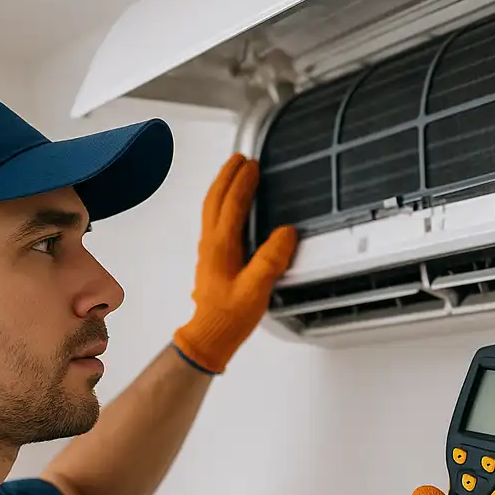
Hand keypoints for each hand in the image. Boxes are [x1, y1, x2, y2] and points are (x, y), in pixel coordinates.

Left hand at [173, 154, 297, 373]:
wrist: (209, 335)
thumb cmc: (230, 316)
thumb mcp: (256, 289)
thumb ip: (271, 259)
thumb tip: (286, 233)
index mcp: (221, 246)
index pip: (232, 205)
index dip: (243, 183)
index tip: (253, 165)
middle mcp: (211, 243)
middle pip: (215, 199)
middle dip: (227, 175)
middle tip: (240, 158)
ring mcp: (208, 250)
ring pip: (211, 208)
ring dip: (221, 186)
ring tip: (233, 172)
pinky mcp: (211, 258)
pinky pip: (213, 220)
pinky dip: (220, 203)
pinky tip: (229, 207)